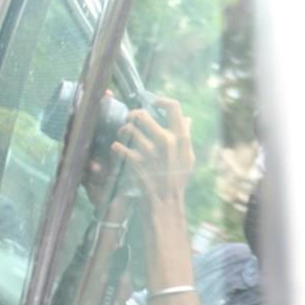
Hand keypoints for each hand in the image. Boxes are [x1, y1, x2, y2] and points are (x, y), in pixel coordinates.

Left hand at [111, 98, 194, 212]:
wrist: (166, 203)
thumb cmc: (177, 181)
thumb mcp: (187, 159)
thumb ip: (186, 138)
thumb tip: (188, 119)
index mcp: (181, 139)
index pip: (174, 107)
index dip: (162, 101)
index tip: (154, 103)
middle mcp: (166, 142)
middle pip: (143, 114)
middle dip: (133, 115)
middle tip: (131, 120)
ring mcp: (150, 152)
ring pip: (128, 129)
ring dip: (123, 131)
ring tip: (123, 136)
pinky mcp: (136, 163)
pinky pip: (119, 146)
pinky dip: (116, 147)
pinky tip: (118, 149)